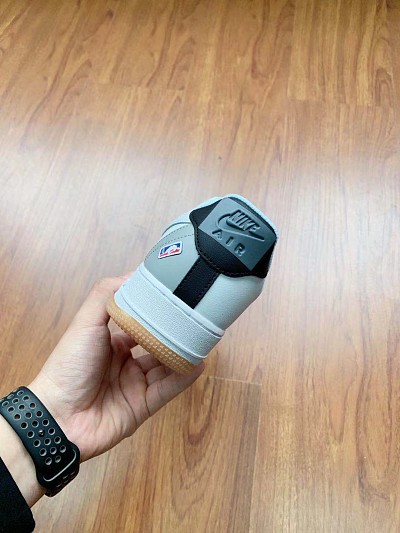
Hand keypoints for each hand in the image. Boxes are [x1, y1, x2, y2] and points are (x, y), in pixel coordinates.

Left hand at [30, 274, 203, 462]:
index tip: (175, 297)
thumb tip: (134, 274)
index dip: (155, 312)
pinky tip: (197, 362)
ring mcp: (135, 385)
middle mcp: (125, 362)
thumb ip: (106, 295)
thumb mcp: (85, 322)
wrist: (58, 417)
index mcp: (111, 342)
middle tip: (195, 318)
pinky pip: (168, 389)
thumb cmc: (69, 365)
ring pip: (166, 366)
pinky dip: (183, 377)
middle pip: (157, 345)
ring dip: (182, 353)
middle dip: (174, 333)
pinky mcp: (143, 406)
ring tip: (202, 337)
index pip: (140, 324)